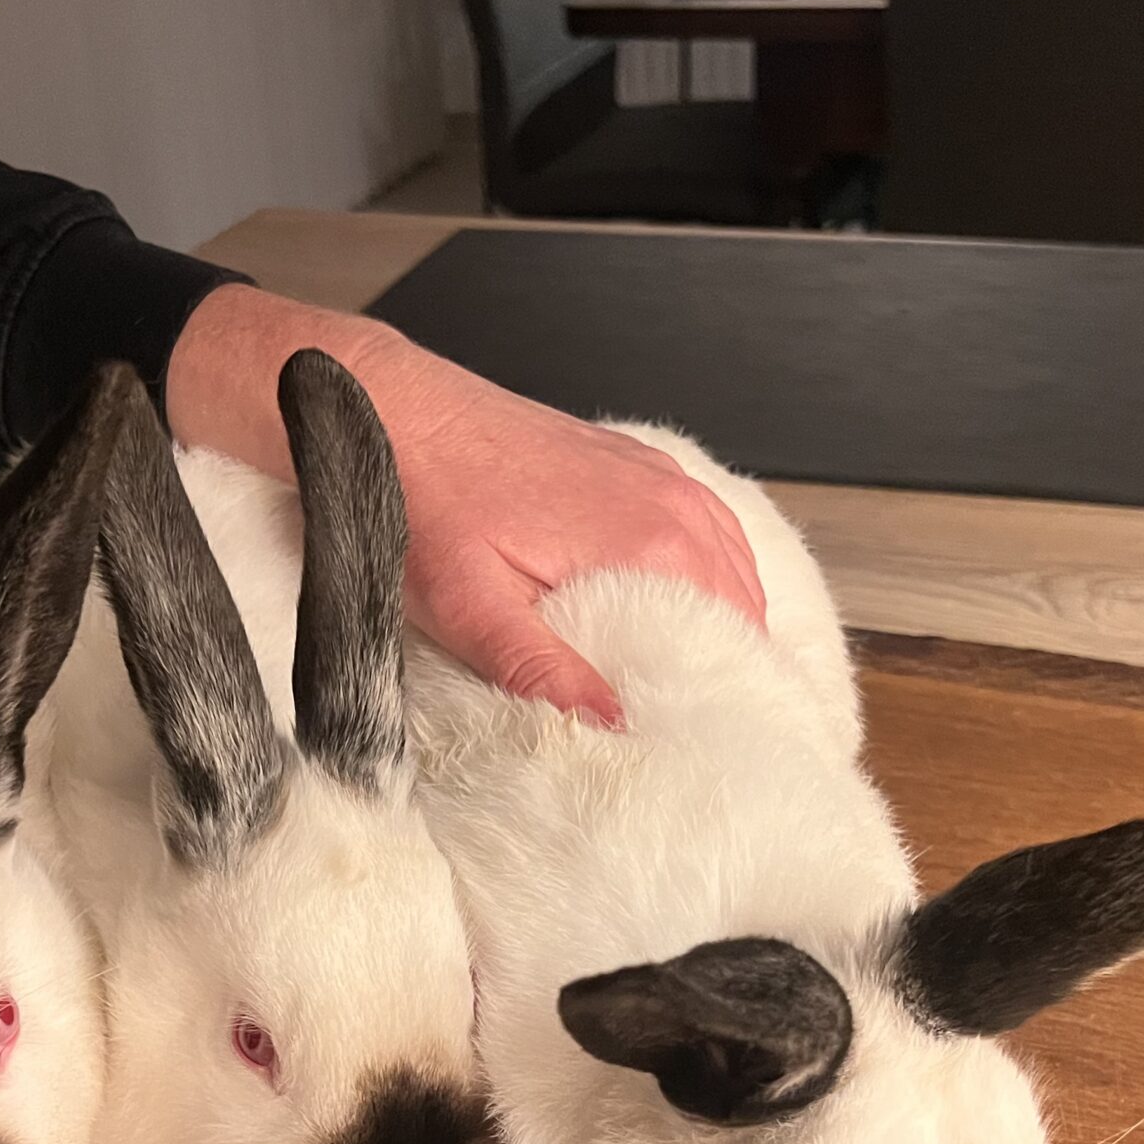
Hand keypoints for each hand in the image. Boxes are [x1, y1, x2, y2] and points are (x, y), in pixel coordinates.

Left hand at [166, 285, 764, 724]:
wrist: (401, 412)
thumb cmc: (428, 503)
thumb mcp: (473, 610)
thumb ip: (543, 670)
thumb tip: (612, 725)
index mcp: (654, 543)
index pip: (734, 637)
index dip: (724, 690)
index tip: (701, 731)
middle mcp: (676, 504)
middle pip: (741, 604)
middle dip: (725, 659)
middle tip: (692, 716)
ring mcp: (662, 476)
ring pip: (730, 565)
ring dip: (718, 616)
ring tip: (686, 672)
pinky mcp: (638, 463)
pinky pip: (702, 526)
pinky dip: (704, 570)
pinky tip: (672, 603)